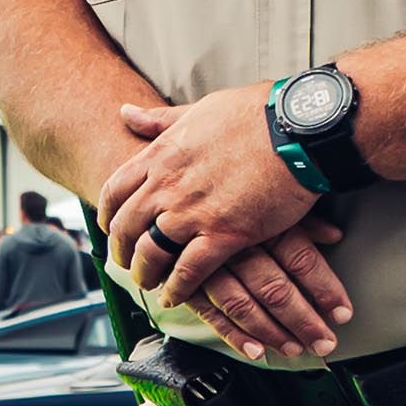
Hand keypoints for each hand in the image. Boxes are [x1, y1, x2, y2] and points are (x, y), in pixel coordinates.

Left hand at [97, 94, 356, 360]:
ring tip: (147, 282)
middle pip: (126, 227)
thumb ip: (160, 119)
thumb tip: (126, 111)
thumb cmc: (255, 115)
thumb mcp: (198, 109)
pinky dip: (177, 288)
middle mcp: (167, 186)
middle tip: (124, 262)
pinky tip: (174, 296)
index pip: (114, 191)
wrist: (298, 129)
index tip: (109, 226)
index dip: (107, 214)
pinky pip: (189, 271)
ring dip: (144, 272)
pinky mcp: (224, 234)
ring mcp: (193, 211)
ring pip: (151, 252)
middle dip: (120, 249)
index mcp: (160, 155)